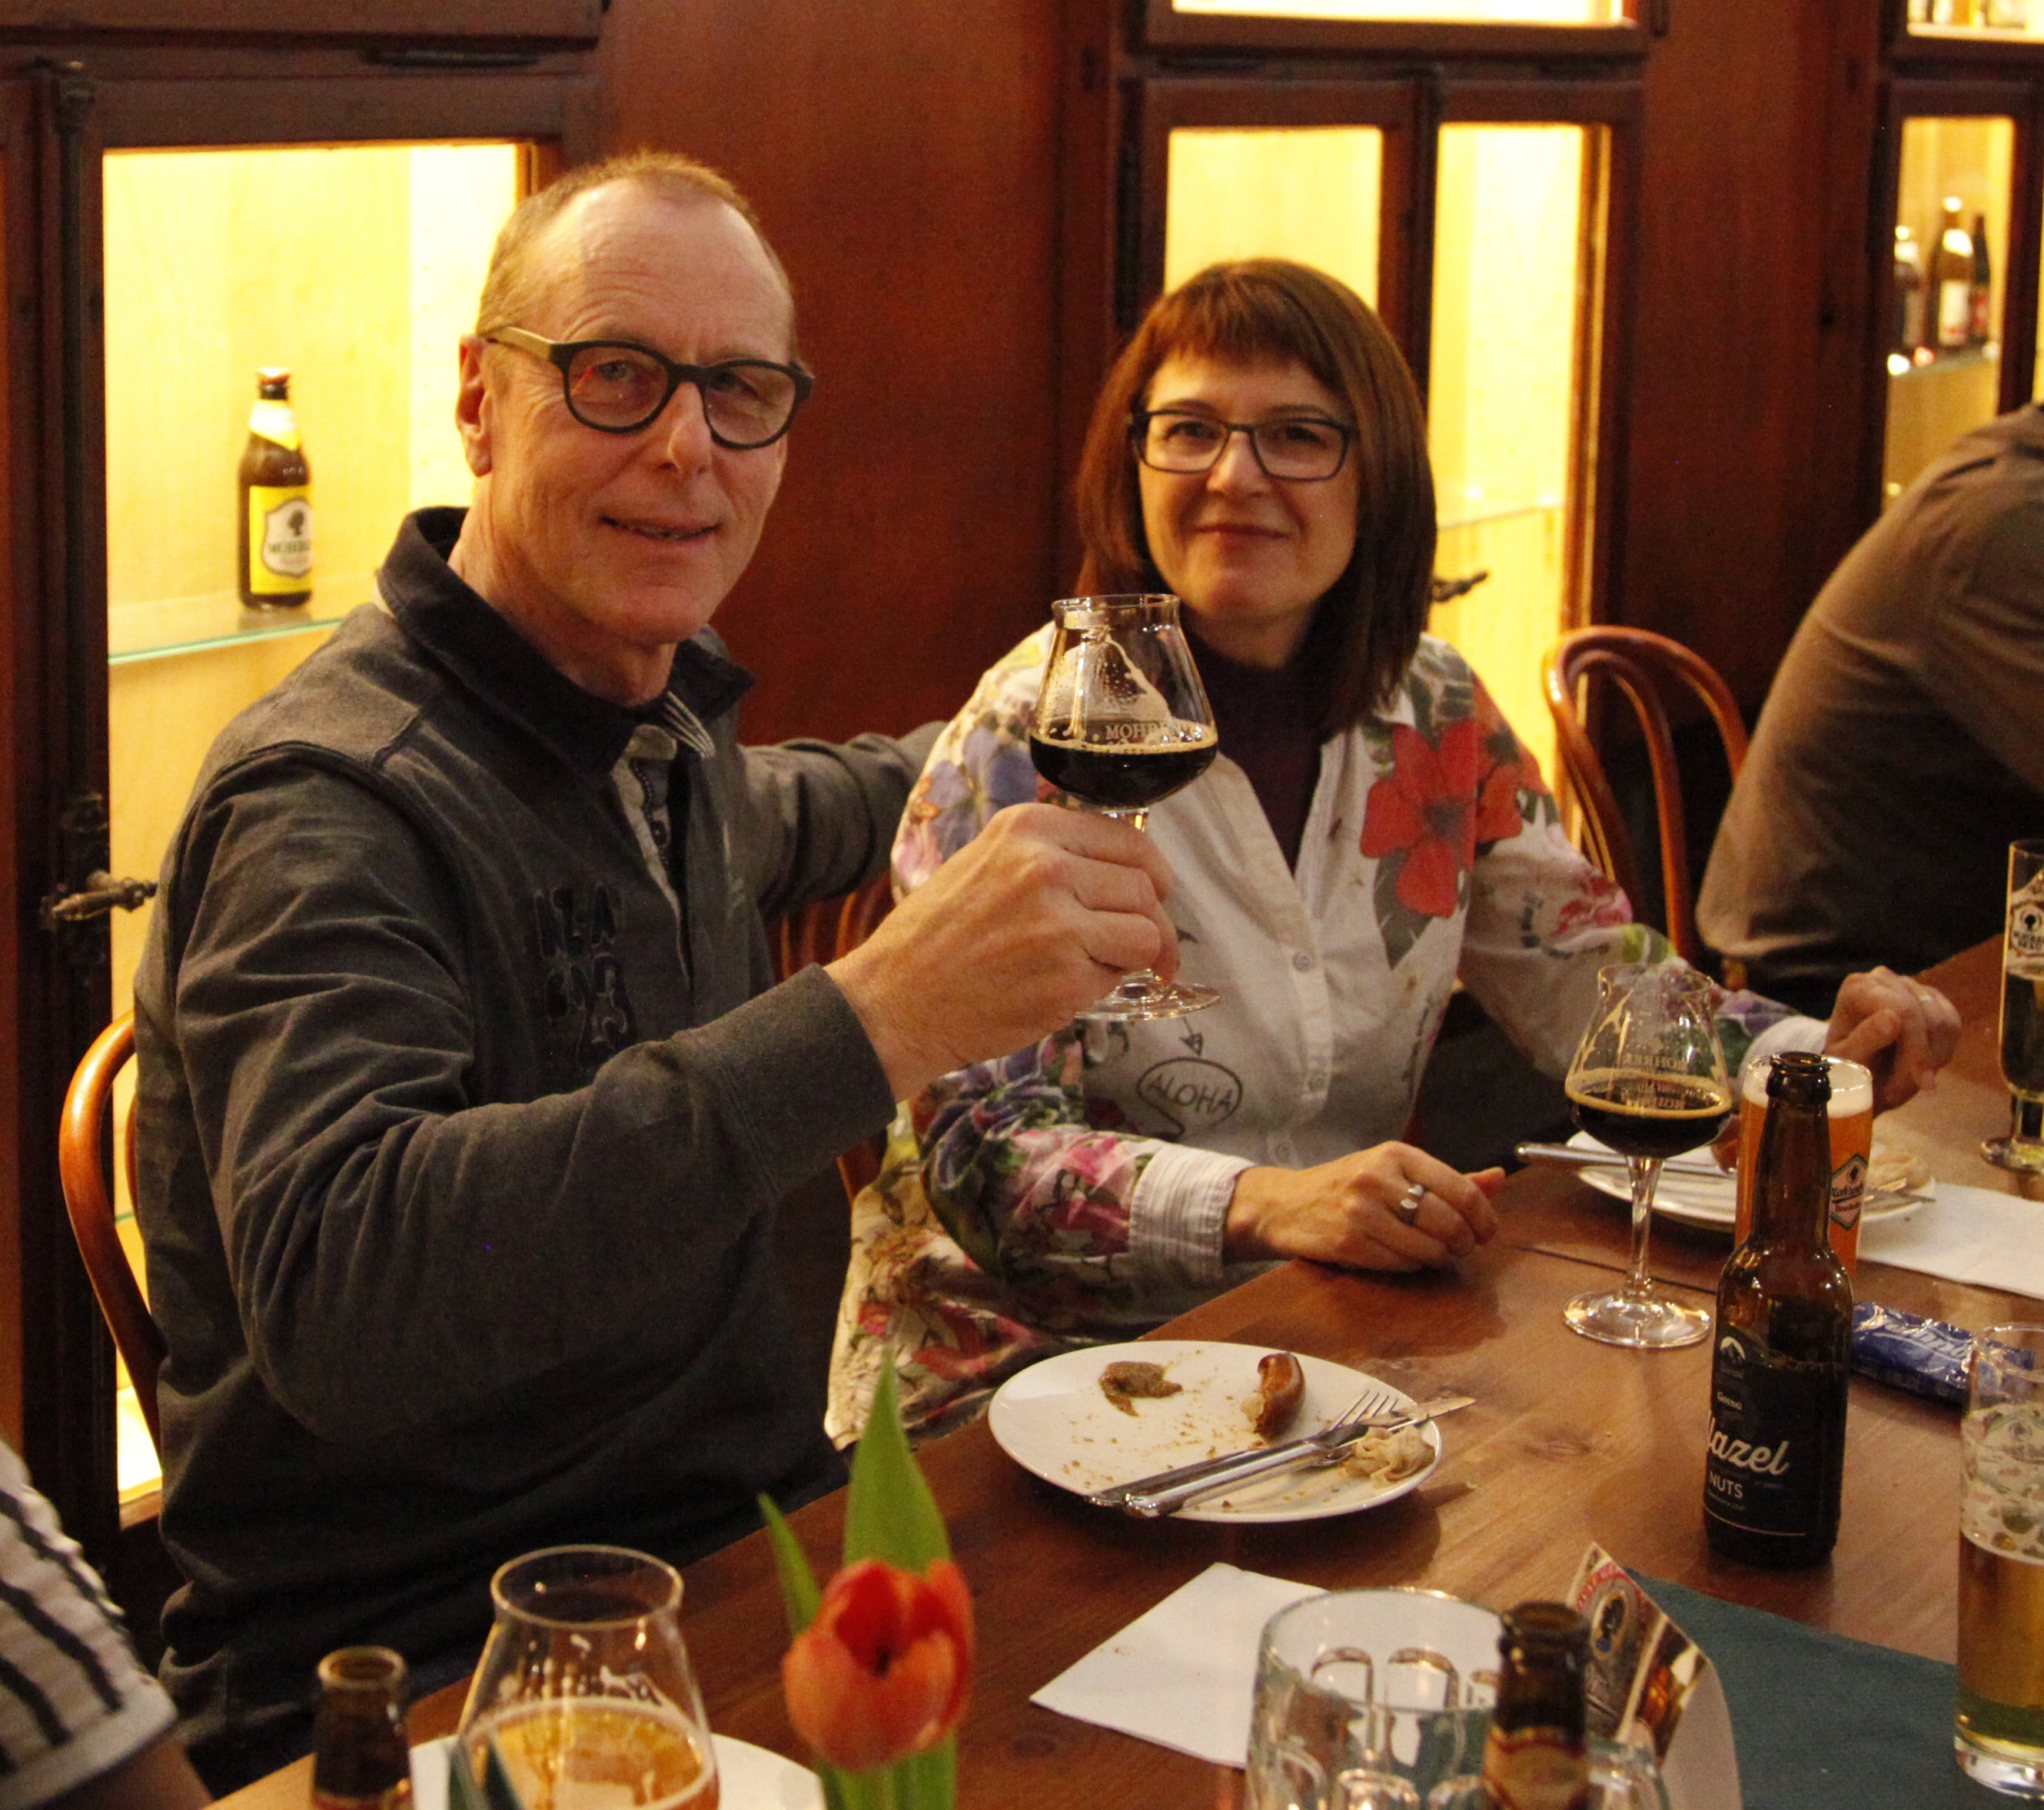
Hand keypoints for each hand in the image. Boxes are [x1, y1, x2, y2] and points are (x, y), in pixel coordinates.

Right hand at [830, 803, 1178, 1098]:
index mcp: (1028, 828)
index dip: (1150, 874)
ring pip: (1146, 934)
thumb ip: (1050, 855)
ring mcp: (1059, 925)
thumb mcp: (985, 861)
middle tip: (1143, 947)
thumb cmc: (936, 937)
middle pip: (1144, 889)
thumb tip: (1124, 870)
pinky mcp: (1065, 979)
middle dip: (1151, 922)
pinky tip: (1062, 989)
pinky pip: (1118, 977)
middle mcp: (1047, 867)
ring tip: (1097, 967)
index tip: (1154, 895)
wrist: (894, 1001)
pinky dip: (1102, 986)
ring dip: (1133, 956)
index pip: (1128, 840)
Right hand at [1222, 1143, 1504, 1271]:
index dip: (1484, 1218)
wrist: (1285, 1205)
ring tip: (1436, 1252)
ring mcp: (1360, 1212)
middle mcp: (1378, 1178)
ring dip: (1441, 1257)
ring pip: (1429, 1247)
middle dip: (1465, 1242)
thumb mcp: (1395, 1170)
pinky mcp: (1348, 1243)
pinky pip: (1402, 1263)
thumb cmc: (1347, 1186)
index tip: (1486, 1231)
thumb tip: (1499, 1178)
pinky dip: (1413, 1265)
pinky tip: (1406, 1256)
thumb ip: (1449, 1178)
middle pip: (1449, 1222)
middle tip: (1463, 1247)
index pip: (1461, 1190)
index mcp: (1396, 1154)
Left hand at [1824, 965, 1961, 1110]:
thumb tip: (1892, 1017)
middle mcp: (1883, 979)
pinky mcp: (1932, 999)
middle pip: (1925, 1016)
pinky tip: (1925, 1067)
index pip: (1903, 1011)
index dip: (1916, 1048)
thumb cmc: (1848, 1069)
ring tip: (1913, 1081)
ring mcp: (1910, 986)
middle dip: (1923, 1059)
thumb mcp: (1848, 1063)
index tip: (1921, 1081)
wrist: (1858, 1074)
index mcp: (1857, 988)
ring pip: (1944, 1022)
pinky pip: (1952, 1025)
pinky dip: (1943, 1052)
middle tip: (1913, 1090)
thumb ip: (1865, 1040)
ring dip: (1934, 1059)